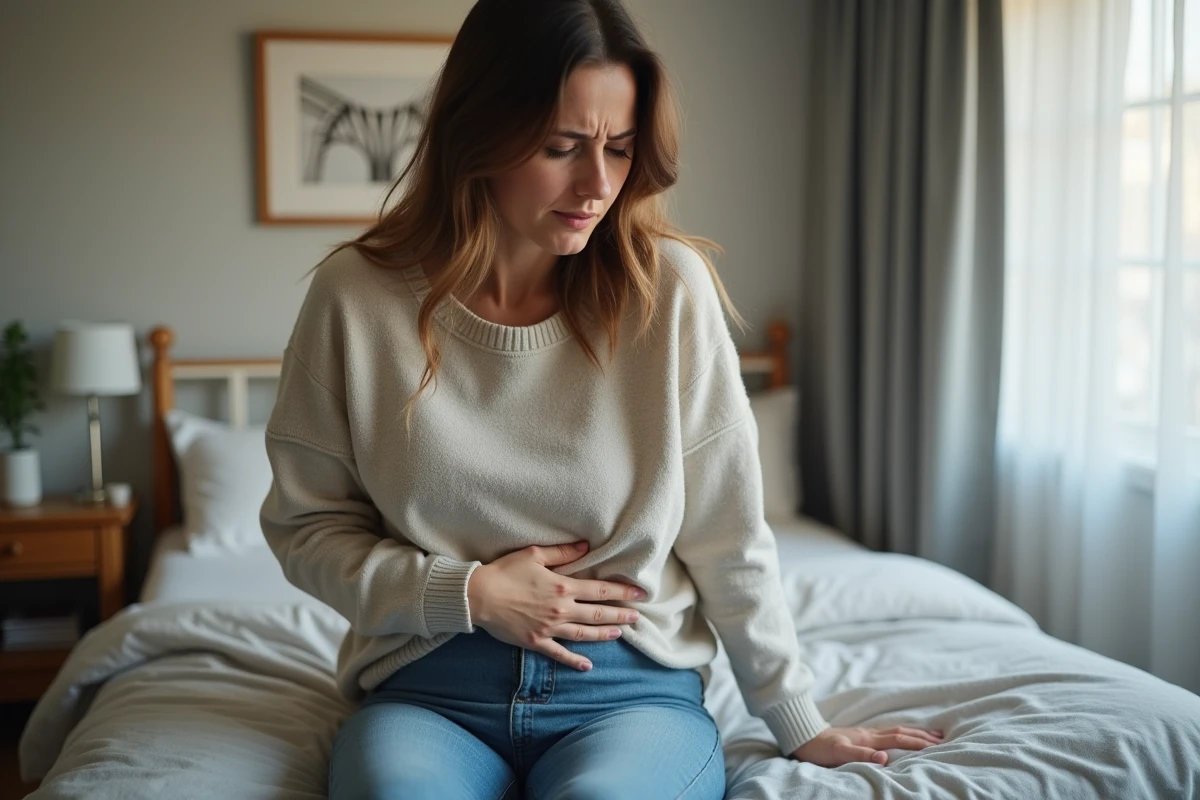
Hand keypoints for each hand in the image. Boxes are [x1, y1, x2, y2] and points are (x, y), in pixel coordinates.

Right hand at [467, 541, 646, 670]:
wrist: (479, 596)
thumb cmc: (505, 572)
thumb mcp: (535, 554)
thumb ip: (563, 553)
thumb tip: (586, 547)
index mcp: (563, 586)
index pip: (600, 590)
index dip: (622, 591)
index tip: (640, 594)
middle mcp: (561, 609)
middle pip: (598, 613)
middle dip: (620, 615)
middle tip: (637, 618)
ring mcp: (550, 628)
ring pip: (584, 634)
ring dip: (604, 634)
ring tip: (619, 634)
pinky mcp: (536, 641)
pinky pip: (559, 654)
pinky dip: (574, 661)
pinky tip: (588, 665)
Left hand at [791, 726, 943, 766]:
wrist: (803, 736)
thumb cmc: (819, 748)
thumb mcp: (838, 753)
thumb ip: (860, 755)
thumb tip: (885, 758)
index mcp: (868, 738)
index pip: (898, 739)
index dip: (918, 742)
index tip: (937, 745)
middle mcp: (869, 733)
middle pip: (901, 732)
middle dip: (922, 735)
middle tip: (942, 738)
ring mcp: (864, 733)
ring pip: (895, 730)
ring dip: (914, 732)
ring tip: (929, 734)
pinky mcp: (859, 736)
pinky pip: (887, 733)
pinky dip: (901, 733)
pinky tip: (901, 736)